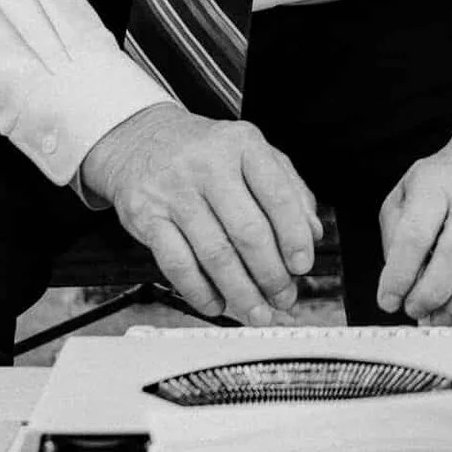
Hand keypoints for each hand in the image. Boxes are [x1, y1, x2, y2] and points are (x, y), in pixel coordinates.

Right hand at [78, 102, 322, 325]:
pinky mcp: (146, 216)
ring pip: (215, 254)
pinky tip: (217, 304)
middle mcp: (208, 163)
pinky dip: (200, 292)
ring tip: (257, 311)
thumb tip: (313, 232)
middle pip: (248, 231)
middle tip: (283, 296)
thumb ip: (288, 188)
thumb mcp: (252, 153)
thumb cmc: (203, 150)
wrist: (138, 139)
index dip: (294, 237)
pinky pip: (178, 264)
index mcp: (243, 144)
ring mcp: (174, 190)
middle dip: (271, 274)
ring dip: (241, 292)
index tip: (303, 265)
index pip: (278, 196)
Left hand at [375, 114, 451, 325]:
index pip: (416, 233)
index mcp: (438, 181)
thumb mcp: (408, 191)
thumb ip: (396, 234)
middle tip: (416, 310)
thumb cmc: (448, 180)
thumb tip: (400, 282)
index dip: (400, 275)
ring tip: (442, 317)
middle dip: (433, 293)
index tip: (389, 300)